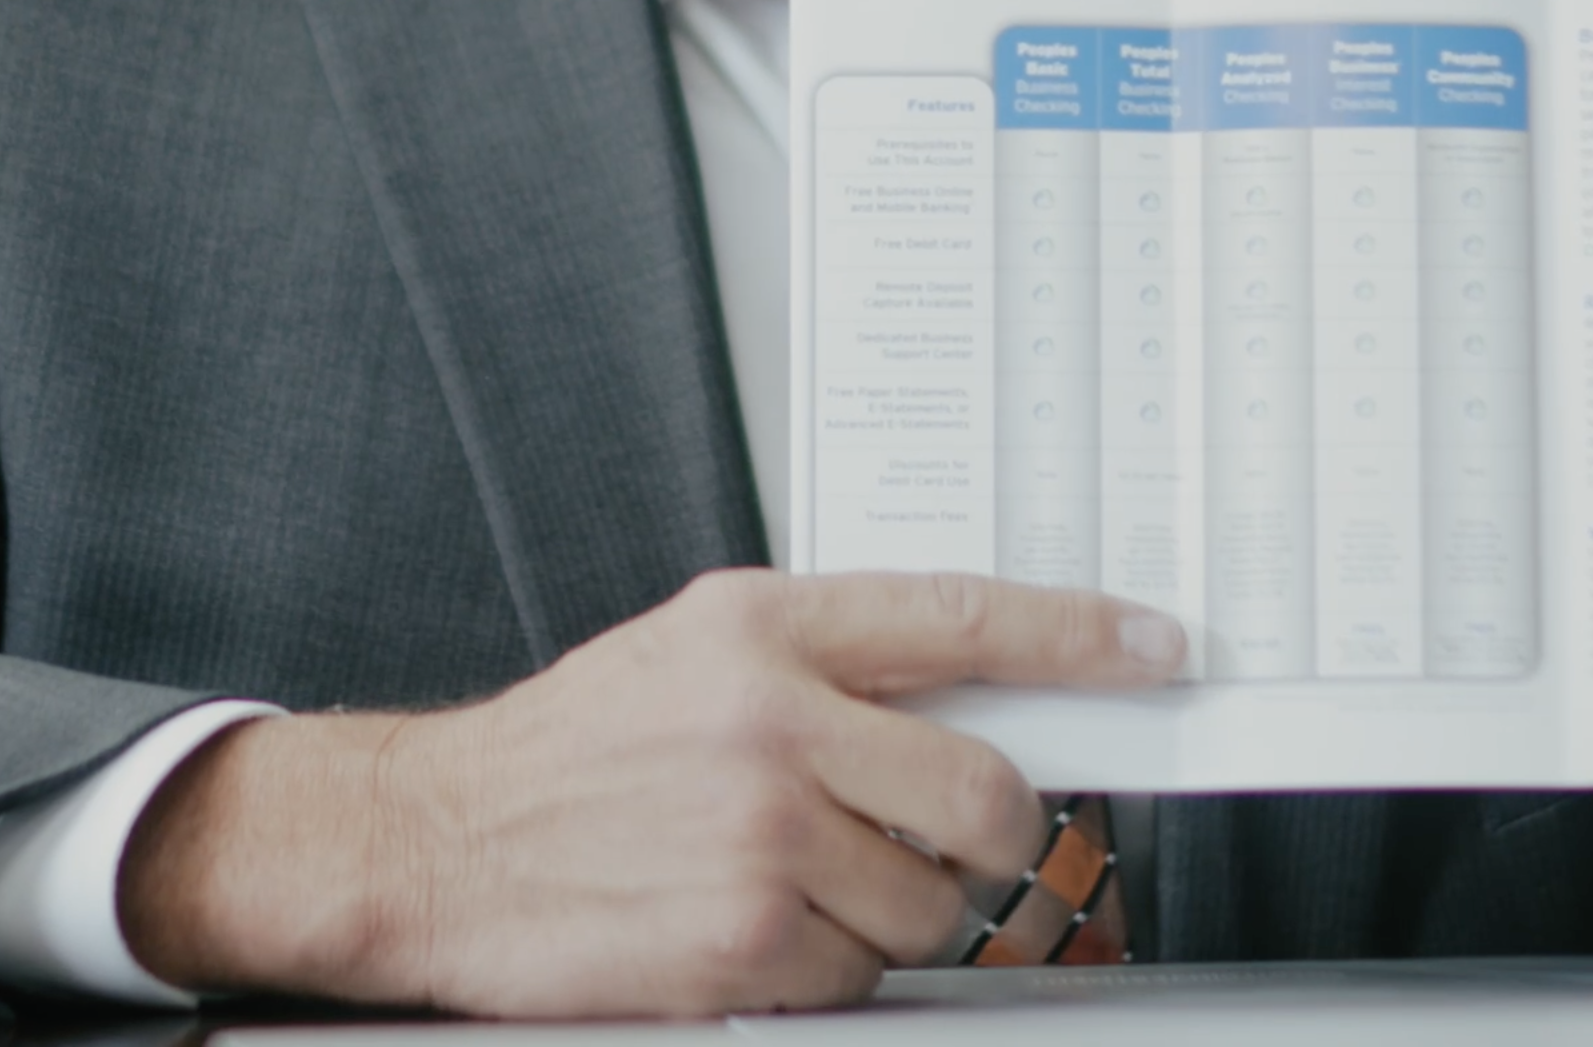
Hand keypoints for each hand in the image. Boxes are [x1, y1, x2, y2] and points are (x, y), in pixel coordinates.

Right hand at [117, 567, 1183, 1014]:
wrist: (435, 844)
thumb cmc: (567, 754)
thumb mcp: (692, 652)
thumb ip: (826, 659)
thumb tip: (972, 689)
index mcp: (762, 627)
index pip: (963, 616)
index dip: (1081, 633)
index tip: (1156, 645)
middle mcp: (771, 722)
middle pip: (983, 792)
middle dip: (988, 834)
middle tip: (946, 840)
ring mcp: (761, 836)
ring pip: (930, 903)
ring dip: (888, 914)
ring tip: (793, 882)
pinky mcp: (742, 940)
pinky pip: (857, 977)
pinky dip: (823, 970)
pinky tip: (749, 929)